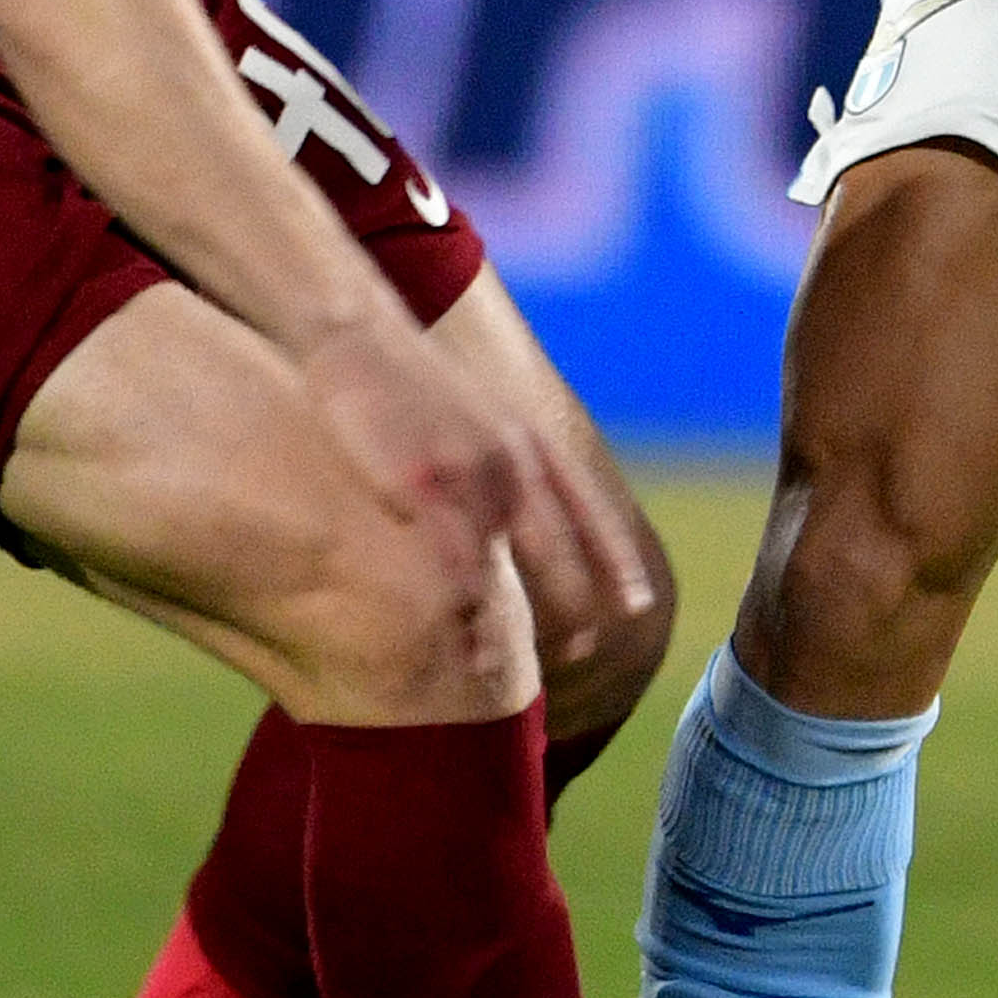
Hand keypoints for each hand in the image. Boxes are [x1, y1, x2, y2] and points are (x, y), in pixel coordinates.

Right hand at [295, 311, 644, 626]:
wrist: (360, 334)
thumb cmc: (417, 377)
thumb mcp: (485, 408)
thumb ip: (513, 455)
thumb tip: (525, 497)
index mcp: (532, 441)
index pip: (589, 510)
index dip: (616, 560)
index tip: (637, 604)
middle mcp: (514, 459)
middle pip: (558, 547)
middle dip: (574, 603)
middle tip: (583, 649)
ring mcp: (470, 473)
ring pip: (502, 562)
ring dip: (502, 618)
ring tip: (496, 663)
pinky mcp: (421, 484)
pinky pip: (450, 556)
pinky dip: (461, 598)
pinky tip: (461, 628)